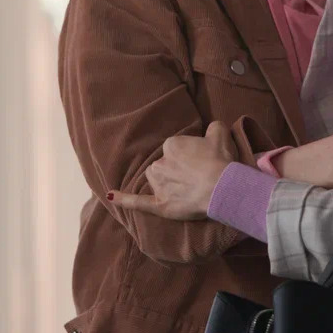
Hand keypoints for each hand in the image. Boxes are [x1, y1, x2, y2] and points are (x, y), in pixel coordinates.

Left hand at [108, 122, 235, 220]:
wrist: (221, 187)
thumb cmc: (220, 161)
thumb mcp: (220, 135)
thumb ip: (213, 127)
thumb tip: (211, 127)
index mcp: (172, 145)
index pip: (175, 149)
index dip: (188, 156)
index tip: (200, 162)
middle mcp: (160, 163)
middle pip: (164, 165)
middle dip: (176, 170)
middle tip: (196, 177)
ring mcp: (158, 185)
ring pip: (155, 181)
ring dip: (165, 183)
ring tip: (185, 189)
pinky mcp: (159, 205)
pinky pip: (137, 202)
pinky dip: (123, 199)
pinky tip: (111, 196)